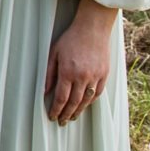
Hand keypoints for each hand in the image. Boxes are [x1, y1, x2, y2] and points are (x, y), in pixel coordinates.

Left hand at [45, 3, 116, 124]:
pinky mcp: (104, 74)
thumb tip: (44, 92)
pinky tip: (85, 105)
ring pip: (87, 100)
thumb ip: (49, 74)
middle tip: (61, 122)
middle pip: (74, 102)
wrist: (93, 28)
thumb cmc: (70, 39)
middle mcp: (83, 76)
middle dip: (66, 114)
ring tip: (72, 117)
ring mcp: (95, 76)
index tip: (52, 117)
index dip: (56, 110)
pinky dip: (91, 101)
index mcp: (68, 72)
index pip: (61, 98)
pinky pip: (98, 93)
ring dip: (79, 111)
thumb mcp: (53, 54)